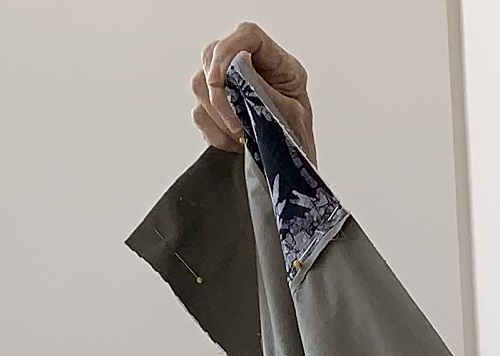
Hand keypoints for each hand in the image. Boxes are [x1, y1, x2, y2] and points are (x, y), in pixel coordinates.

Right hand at [192, 22, 315, 159]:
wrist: (294, 176)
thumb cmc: (300, 145)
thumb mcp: (291, 116)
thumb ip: (263, 88)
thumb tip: (238, 65)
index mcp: (278, 65)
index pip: (247, 36)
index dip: (227, 50)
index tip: (220, 79)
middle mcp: (252, 70)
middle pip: (213, 56)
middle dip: (218, 93)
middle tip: (237, 125)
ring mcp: (231, 87)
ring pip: (200, 84)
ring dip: (217, 117)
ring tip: (241, 139)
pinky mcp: (217, 110)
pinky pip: (199, 113)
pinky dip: (214, 133)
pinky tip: (235, 146)